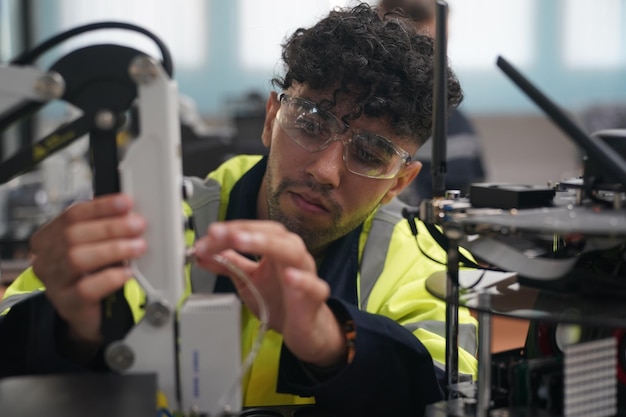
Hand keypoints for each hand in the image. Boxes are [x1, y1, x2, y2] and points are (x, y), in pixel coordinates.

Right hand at [30, 194, 146, 348]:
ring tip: (137, 247)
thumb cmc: (94, 274)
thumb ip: (106, 229)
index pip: (73, 214)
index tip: (126, 203)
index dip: (101, 207)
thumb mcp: (97, 246)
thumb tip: (131, 214)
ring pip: (76, 259)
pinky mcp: (67, 304)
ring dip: (112, 249)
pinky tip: (127, 273)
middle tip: (138, 225)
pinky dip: (110, 278)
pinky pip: (85, 289)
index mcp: (50, 237)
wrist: (91, 314)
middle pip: (73, 234)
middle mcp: (46, 258)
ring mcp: (54, 283)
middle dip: (111, 227)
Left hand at [193, 220, 346, 366]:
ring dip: (267, 244)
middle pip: (272, 234)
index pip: (253, 230)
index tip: (209, 236)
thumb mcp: (248, 279)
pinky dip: (301, 280)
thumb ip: (228, 264)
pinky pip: (312, 285)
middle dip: (245, 232)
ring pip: (292, 252)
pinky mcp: (315, 295)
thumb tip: (203, 253)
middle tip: (220, 234)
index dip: (230, 231)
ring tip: (242, 242)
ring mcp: (306, 272)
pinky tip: (289, 277)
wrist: (302, 328)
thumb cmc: (279, 299)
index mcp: (276, 246)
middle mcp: (292, 254)